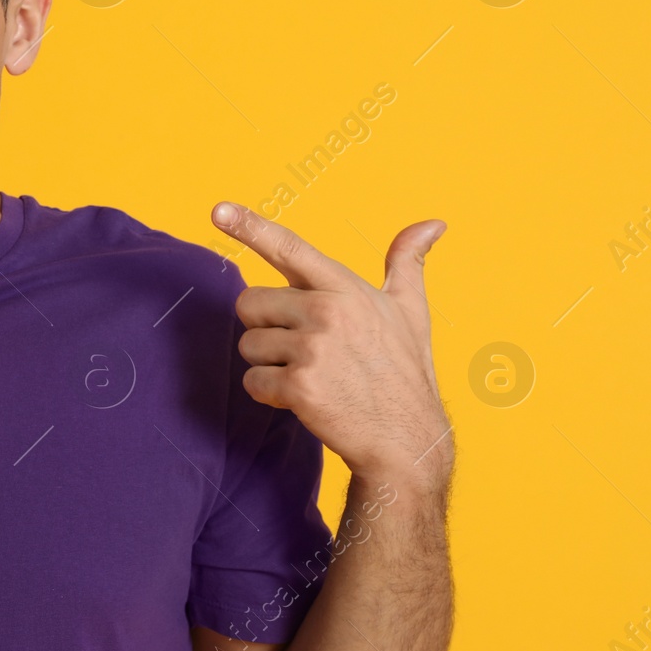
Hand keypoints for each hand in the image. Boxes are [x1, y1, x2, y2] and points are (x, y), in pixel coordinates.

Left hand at [210, 201, 452, 494]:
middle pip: (250, 303)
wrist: (407, 441)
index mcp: (346, 288)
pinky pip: (252, 381)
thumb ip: (408, 262)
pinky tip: (304, 400)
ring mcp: (313, 349)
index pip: (290, 248)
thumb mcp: (410, 310)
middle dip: (266, 328)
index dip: (250, 226)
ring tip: (312, 376)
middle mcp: (328, 312)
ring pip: (248, 345)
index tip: (217, 209)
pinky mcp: (300, 386)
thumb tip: (433, 223)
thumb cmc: (403, 372)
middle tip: (304, 350)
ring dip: (269, 364)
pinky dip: (269, 395)